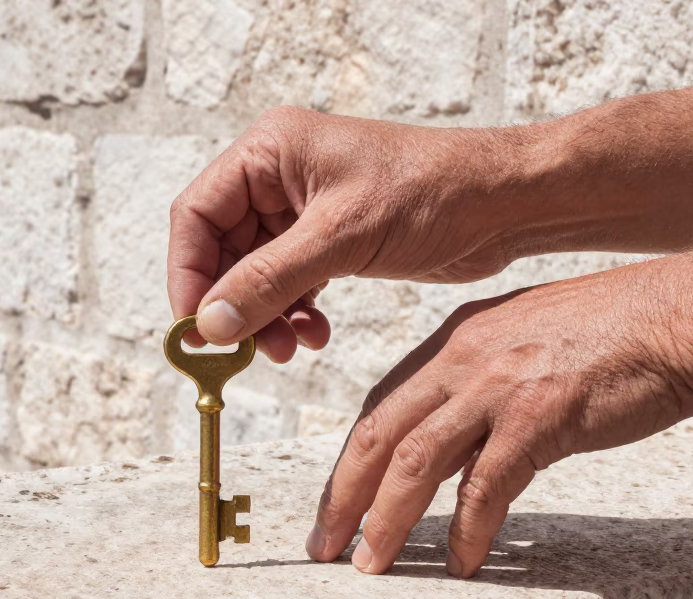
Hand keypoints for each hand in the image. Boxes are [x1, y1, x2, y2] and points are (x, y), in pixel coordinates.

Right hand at [167, 106, 527, 360]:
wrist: (503, 204)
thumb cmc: (432, 191)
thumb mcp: (341, 238)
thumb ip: (268, 281)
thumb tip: (210, 324)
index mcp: (270, 151)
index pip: (197, 216)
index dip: (188, 275)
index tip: (196, 329)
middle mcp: (278, 176)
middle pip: (221, 251)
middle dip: (234, 305)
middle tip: (247, 352)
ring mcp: (301, 210)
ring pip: (254, 275)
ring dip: (266, 317)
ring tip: (290, 349)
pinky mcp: (327, 240)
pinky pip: (288, 284)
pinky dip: (294, 314)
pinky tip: (315, 334)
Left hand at [305, 242, 692, 575]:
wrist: (682, 316)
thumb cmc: (613, 334)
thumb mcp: (523, 343)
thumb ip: (477, 386)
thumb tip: (449, 445)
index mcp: (453, 340)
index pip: (379, 408)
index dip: (349, 462)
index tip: (334, 504)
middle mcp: (463, 359)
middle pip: (378, 436)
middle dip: (342, 497)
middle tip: (324, 548)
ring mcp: (499, 386)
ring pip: (416, 462)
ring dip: (387, 520)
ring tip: (372, 564)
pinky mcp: (541, 417)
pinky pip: (487, 486)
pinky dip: (469, 530)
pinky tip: (464, 563)